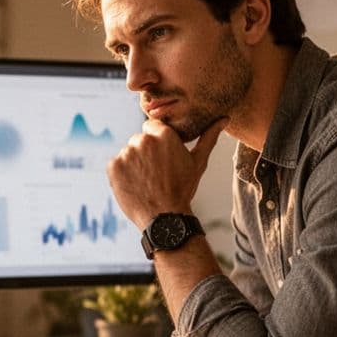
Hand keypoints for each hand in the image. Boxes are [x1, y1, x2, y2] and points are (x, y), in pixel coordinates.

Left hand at [108, 118, 225, 228]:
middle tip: (155, 173)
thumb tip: (223, 119)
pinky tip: (135, 186)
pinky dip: (122, 174)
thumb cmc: (183, 189)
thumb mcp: (198, 162)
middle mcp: (143, 140)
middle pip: (139, 140)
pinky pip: (116, 165)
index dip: (157, 143)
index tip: (162, 158)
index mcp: (163, 134)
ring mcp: (126, 153)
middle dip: (145, 152)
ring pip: (128, 153)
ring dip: (133, 164)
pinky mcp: (113, 167)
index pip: (152, 127)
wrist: (165, 218)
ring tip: (146, 181)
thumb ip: (208, 137)